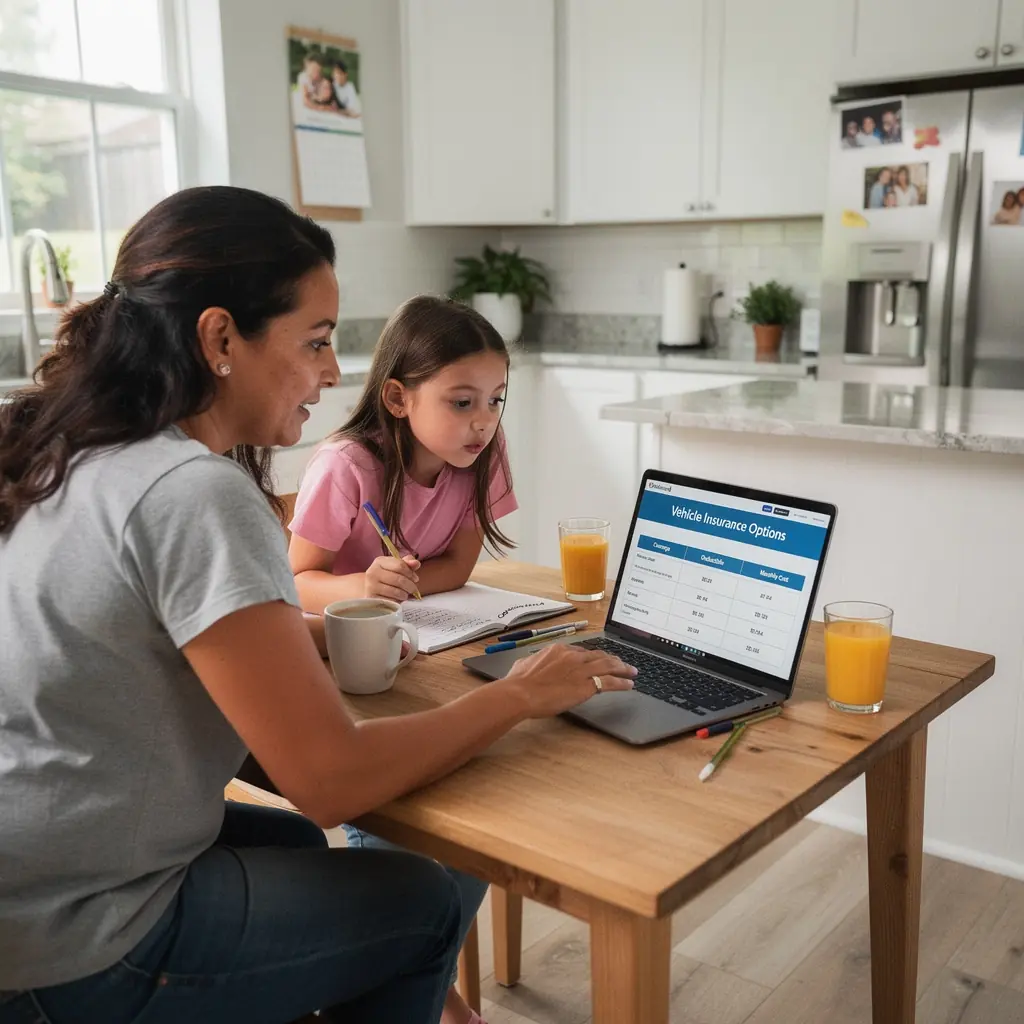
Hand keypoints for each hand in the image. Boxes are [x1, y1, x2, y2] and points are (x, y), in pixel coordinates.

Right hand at [364, 555, 420, 601]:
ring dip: (404, 595)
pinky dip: (397, 601)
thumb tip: (416, 563)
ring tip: (405, 594)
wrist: (369, 588)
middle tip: (414, 589)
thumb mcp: (396, 566)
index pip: (400, 566)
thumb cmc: (386, 576)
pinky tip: (397, 599)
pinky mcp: (371, 599)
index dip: (411, 573)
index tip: (415, 579)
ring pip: (395, 592)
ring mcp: (371, 586)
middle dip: (410, 586)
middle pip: (399, 579)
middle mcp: (373, 572)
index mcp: (379, 561)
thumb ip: (408, 563)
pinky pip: (390, 601)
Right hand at [500, 643, 635, 718]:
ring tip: (632, 671)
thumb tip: (529, 665)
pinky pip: (610, 682)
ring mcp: (581, 670)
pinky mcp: (587, 685)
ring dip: (623, 668)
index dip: (591, 657)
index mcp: (558, 649)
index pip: (580, 651)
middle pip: (598, 655)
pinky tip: (629, 684)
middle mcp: (572, 656)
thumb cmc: (518, 681)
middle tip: (621, 662)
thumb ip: (532, 663)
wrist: (521, 692)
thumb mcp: (523, 665)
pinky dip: (622, 682)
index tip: (597, 661)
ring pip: (608, 665)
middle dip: (611, 659)